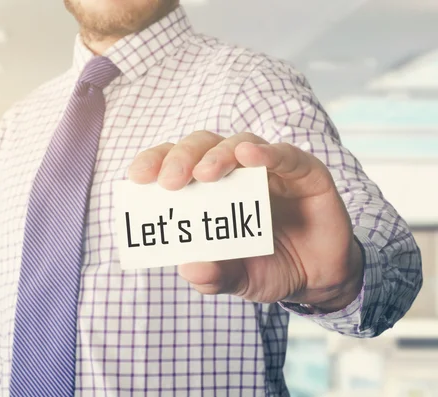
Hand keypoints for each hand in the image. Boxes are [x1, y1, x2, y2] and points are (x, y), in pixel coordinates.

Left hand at [128, 131, 363, 311]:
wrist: (317, 278)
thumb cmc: (268, 268)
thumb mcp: (237, 279)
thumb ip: (213, 275)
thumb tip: (188, 267)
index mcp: (210, 190)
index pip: (176, 164)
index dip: (155, 163)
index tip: (137, 177)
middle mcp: (235, 172)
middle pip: (201, 146)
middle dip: (181, 158)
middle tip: (170, 181)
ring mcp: (270, 169)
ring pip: (238, 143)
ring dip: (218, 155)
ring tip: (204, 174)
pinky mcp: (304, 171)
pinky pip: (285, 155)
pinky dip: (266, 153)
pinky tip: (249, 157)